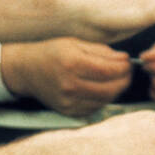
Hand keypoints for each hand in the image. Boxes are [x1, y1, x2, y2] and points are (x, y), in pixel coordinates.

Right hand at [0, 38, 132, 116]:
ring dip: (117, 90)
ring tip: (118, 79)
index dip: (124, 67)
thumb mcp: (75, 42)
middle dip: (124, 79)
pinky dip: (104, 99)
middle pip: (110, 88)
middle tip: (127, 71)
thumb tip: (124, 59)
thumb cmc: (52, 52)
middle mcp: (70, 84)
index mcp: (72, 63)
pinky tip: (104, 88)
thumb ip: (101, 51)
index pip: (108, 70)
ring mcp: (68, 101)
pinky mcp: (68, 111)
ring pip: (105, 100)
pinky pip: (95, 108)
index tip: (128, 61)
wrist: (26, 70)